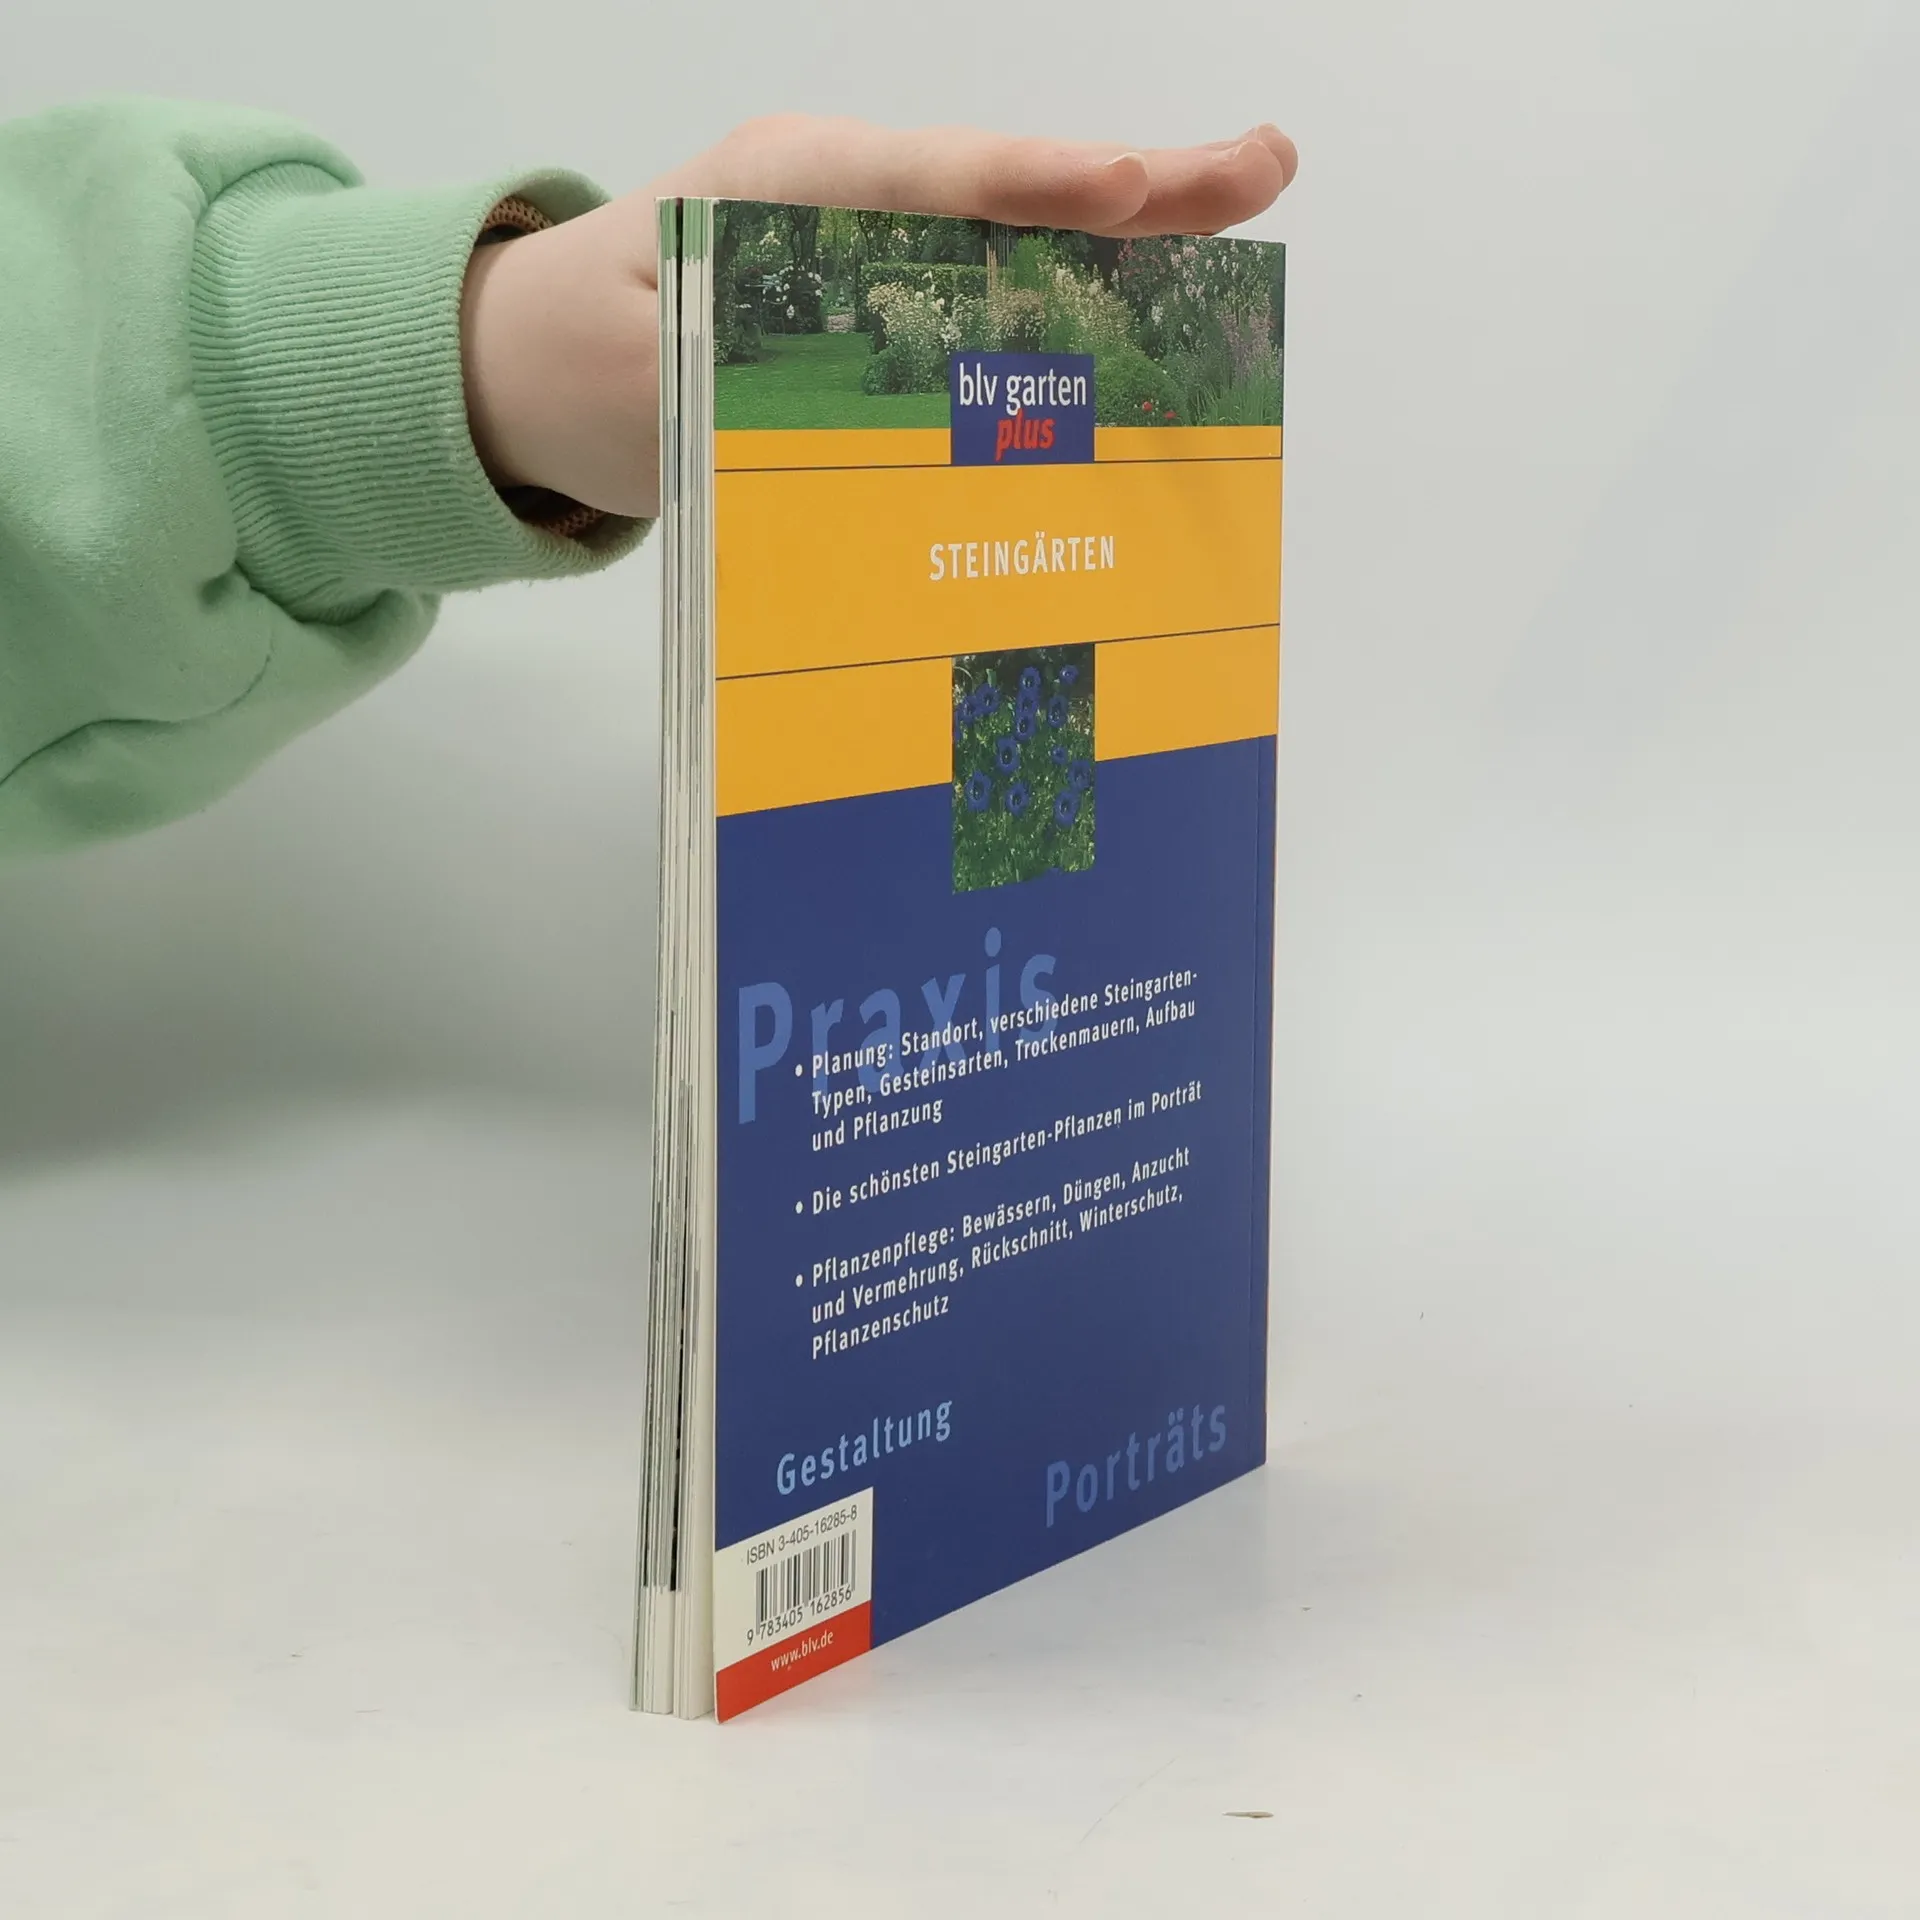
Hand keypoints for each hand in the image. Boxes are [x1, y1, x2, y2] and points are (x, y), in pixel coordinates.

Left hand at [461, 117, 1299, 520]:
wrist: (529, 366)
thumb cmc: (575, 359)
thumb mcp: (637, 384)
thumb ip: (740, 397)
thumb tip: (870, 439)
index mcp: (778, 191)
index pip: (926, 179)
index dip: (1032, 188)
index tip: (1127, 187)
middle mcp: (842, 205)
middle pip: (1004, 192)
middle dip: (1132, 188)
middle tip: (1259, 168)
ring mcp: (868, 253)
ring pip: (1014, 242)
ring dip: (1129, 241)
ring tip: (1243, 222)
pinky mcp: (881, 310)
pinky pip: (990, 302)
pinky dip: (1072, 306)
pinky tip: (1153, 329)